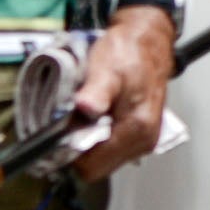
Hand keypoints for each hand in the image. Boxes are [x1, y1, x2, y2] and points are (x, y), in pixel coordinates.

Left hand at [68, 6, 174, 180]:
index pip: (93, 167)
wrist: (148, 42)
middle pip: (98, 167)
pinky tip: (96, 119)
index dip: (71, 152)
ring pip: (104, 161)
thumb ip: (96, 93)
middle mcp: (143, 142)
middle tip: (71, 121)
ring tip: (83, 117)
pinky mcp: (141, 137)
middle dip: (80, 148)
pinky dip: (99, 138)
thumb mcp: (106, 68)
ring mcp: (144, 142)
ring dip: (89, 143)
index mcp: (137, 129)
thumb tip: (84, 110)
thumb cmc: (126, 53)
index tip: (60, 132)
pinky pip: (112, 151)